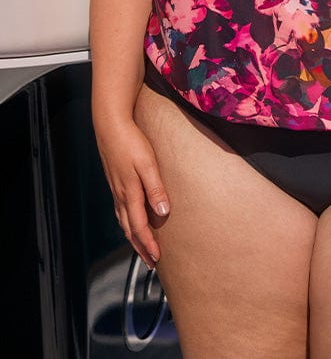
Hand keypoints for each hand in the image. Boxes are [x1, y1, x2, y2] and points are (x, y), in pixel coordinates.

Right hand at [94, 117, 169, 269]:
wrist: (110, 124)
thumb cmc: (131, 141)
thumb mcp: (147, 164)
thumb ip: (155, 188)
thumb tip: (163, 214)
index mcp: (130, 193)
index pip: (139, 227)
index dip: (148, 245)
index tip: (157, 259)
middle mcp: (121, 195)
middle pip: (130, 229)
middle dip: (140, 247)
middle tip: (151, 263)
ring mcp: (116, 188)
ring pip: (124, 220)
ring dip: (133, 236)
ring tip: (141, 247)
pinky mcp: (115, 181)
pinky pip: (121, 209)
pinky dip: (127, 222)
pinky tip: (130, 220)